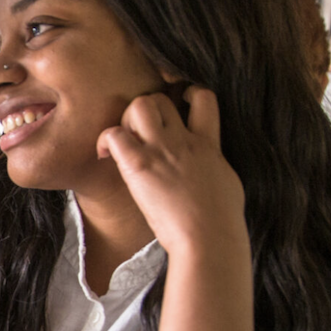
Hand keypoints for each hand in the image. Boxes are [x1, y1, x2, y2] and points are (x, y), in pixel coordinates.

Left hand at [96, 86, 246, 257]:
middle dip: (145, 109)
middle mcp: (184, 140)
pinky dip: (105, 140)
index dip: (187, 94)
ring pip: (139, 105)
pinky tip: (105, 156)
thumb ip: (213, 168)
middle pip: (160, 99)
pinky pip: (115, 134)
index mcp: (208, 145)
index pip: (203, 99)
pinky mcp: (139, 165)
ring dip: (126, 119)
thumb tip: (209, 170)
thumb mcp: (226, 184)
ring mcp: (161, 150)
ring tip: (124, 143)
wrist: (209, 236)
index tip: (175, 107)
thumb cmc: (220, 222)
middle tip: (137, 136)